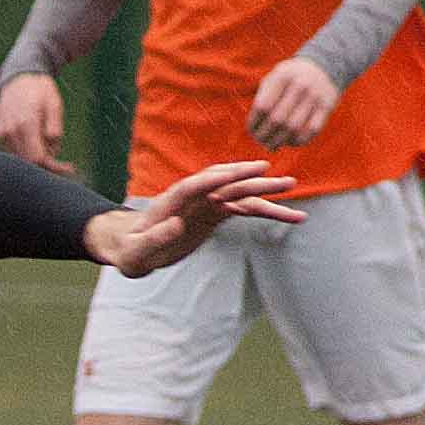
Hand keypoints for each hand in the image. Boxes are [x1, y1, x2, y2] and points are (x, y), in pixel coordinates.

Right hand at [0, 74, 73, 174]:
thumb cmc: (41, 89)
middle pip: (29, 162)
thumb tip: (53, 151)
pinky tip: (39, 140)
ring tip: (52, 145)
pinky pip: (15, 151)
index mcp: (26, 124)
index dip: (53, 166)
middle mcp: (10, 132)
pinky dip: (28, 150)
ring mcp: (2, 134)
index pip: (37, 158)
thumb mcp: (55, 105)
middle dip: (47, 165)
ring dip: (37, 157)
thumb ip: (54, 128)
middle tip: (65, 166)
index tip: (68, 168)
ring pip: (21, 158)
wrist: (19, 77)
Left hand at [84, 159, 304, 277]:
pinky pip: (244, 210)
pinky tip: (289, 217)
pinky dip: (265, 212)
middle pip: (225, 185)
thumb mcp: (136, 252)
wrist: (133, 248)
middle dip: (253, 182)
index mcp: (171, 201)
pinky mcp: (215, 214)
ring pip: (240, 196)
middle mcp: (193, 198)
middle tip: (285, 181)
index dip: (218, 178)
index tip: (242, 172)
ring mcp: (206, 204)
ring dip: (266, 196)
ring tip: (294, 196)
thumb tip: (175, 224)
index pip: (197, 184)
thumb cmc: (130, 251)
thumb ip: (153, 239)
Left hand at [247, 56, 339, 148]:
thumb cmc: (289, 79)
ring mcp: (315, 96)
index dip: (254, 123)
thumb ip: (262, 99)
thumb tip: (255, 130)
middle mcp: (299, 85)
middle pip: (277, 119)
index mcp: (282, 77)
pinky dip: (299, 140)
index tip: (252, 131)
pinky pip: (312, 130)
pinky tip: (290, 142)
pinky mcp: (327, 106)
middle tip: (261, 142)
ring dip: (280, 141)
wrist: (324, 66)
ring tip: (272, 146)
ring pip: (294, 127)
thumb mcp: (273, 78)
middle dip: (265, 136)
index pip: (263, 107)